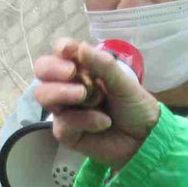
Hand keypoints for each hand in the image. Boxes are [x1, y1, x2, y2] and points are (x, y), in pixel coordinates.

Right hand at [32, 38, 160, 171]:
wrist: (145, 139)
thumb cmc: (135, 106)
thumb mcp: (124, 83)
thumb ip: (103, 65)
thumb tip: (79, 47)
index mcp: (83, 69)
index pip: (61, 53)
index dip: (61, 49)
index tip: (68, 50)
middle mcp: (69, 86)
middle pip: (43, 71)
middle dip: (52, 69)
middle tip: (71, 72)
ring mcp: (65, 109)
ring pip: (44, 96)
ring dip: (62, 93)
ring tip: (84, 96)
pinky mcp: (66, 133)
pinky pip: (63, 123)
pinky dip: (83, 120)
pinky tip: (103, 122)